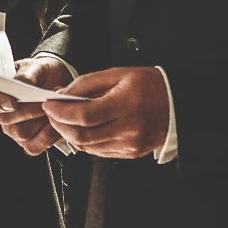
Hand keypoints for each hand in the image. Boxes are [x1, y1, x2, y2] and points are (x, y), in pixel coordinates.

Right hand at [0, 56, 73, 155]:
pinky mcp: (28, 142)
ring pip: (22, 134)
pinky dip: (47, 136)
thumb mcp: (35, 67)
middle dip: (28, 111)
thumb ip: (27, 74)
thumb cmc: (41, 74)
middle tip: (44, 100)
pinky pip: (33, 147)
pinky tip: (55, 123)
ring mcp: (13, 130)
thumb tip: (23, 82)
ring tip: (54, 108)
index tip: (13, 103)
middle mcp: (1, 113)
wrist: (57, 84)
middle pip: (6, 120)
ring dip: (40, 121)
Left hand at [42, 66, 168, 158]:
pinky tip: (83, 129)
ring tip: (64, 120)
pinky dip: (85, 142)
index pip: (84, 115)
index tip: (50, 104)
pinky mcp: (130, 153)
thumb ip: (88, 83)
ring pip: (88, 147)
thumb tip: (64, 94)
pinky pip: (99, 152)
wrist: (178, 104)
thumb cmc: (150, 86)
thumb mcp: (119, 74)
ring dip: (70, 135)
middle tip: (52, 114)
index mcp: (126, 103)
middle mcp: (129, 128)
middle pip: (82, 135)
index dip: (61, 112)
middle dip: (60, 125)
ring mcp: (130, 144)